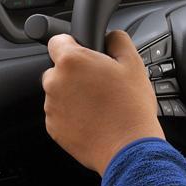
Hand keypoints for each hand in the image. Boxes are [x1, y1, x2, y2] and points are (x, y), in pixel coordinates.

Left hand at [41, 30, 164, 175]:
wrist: (129, 149)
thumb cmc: (131, 107)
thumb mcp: (133, 63)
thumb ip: (117, 39)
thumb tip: (110, 36)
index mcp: (71, 61)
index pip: (57, 40)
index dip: (72, 44)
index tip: (83, 52)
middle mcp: (55, 82)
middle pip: (58, 69)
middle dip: (76, 73)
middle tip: (100, 84)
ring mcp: (51, 107)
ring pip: (59, 92)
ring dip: (73, 95)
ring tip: (99, 105)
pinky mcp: (53, 128)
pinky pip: (60, 114)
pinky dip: (72, 115)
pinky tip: (93, 119)